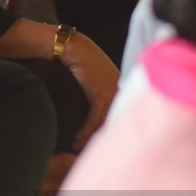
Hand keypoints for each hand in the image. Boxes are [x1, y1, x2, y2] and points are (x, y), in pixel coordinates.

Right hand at [61, 33, 119, 148]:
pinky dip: (86, 129)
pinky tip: (78, 137)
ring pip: (104, 121)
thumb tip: (96, 102)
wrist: (75, 47)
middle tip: (90, 148)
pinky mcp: (99, 94)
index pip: (118, 111)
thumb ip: (100, 86)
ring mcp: (111, 92)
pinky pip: (94, 118)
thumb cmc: (82, 57)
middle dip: (101, 136)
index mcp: (120, 85)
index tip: (99, 140)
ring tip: (79, 145)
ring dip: (90, 136)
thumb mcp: (96, 73)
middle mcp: (119, 89)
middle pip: (113, 119)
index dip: (108, 127)